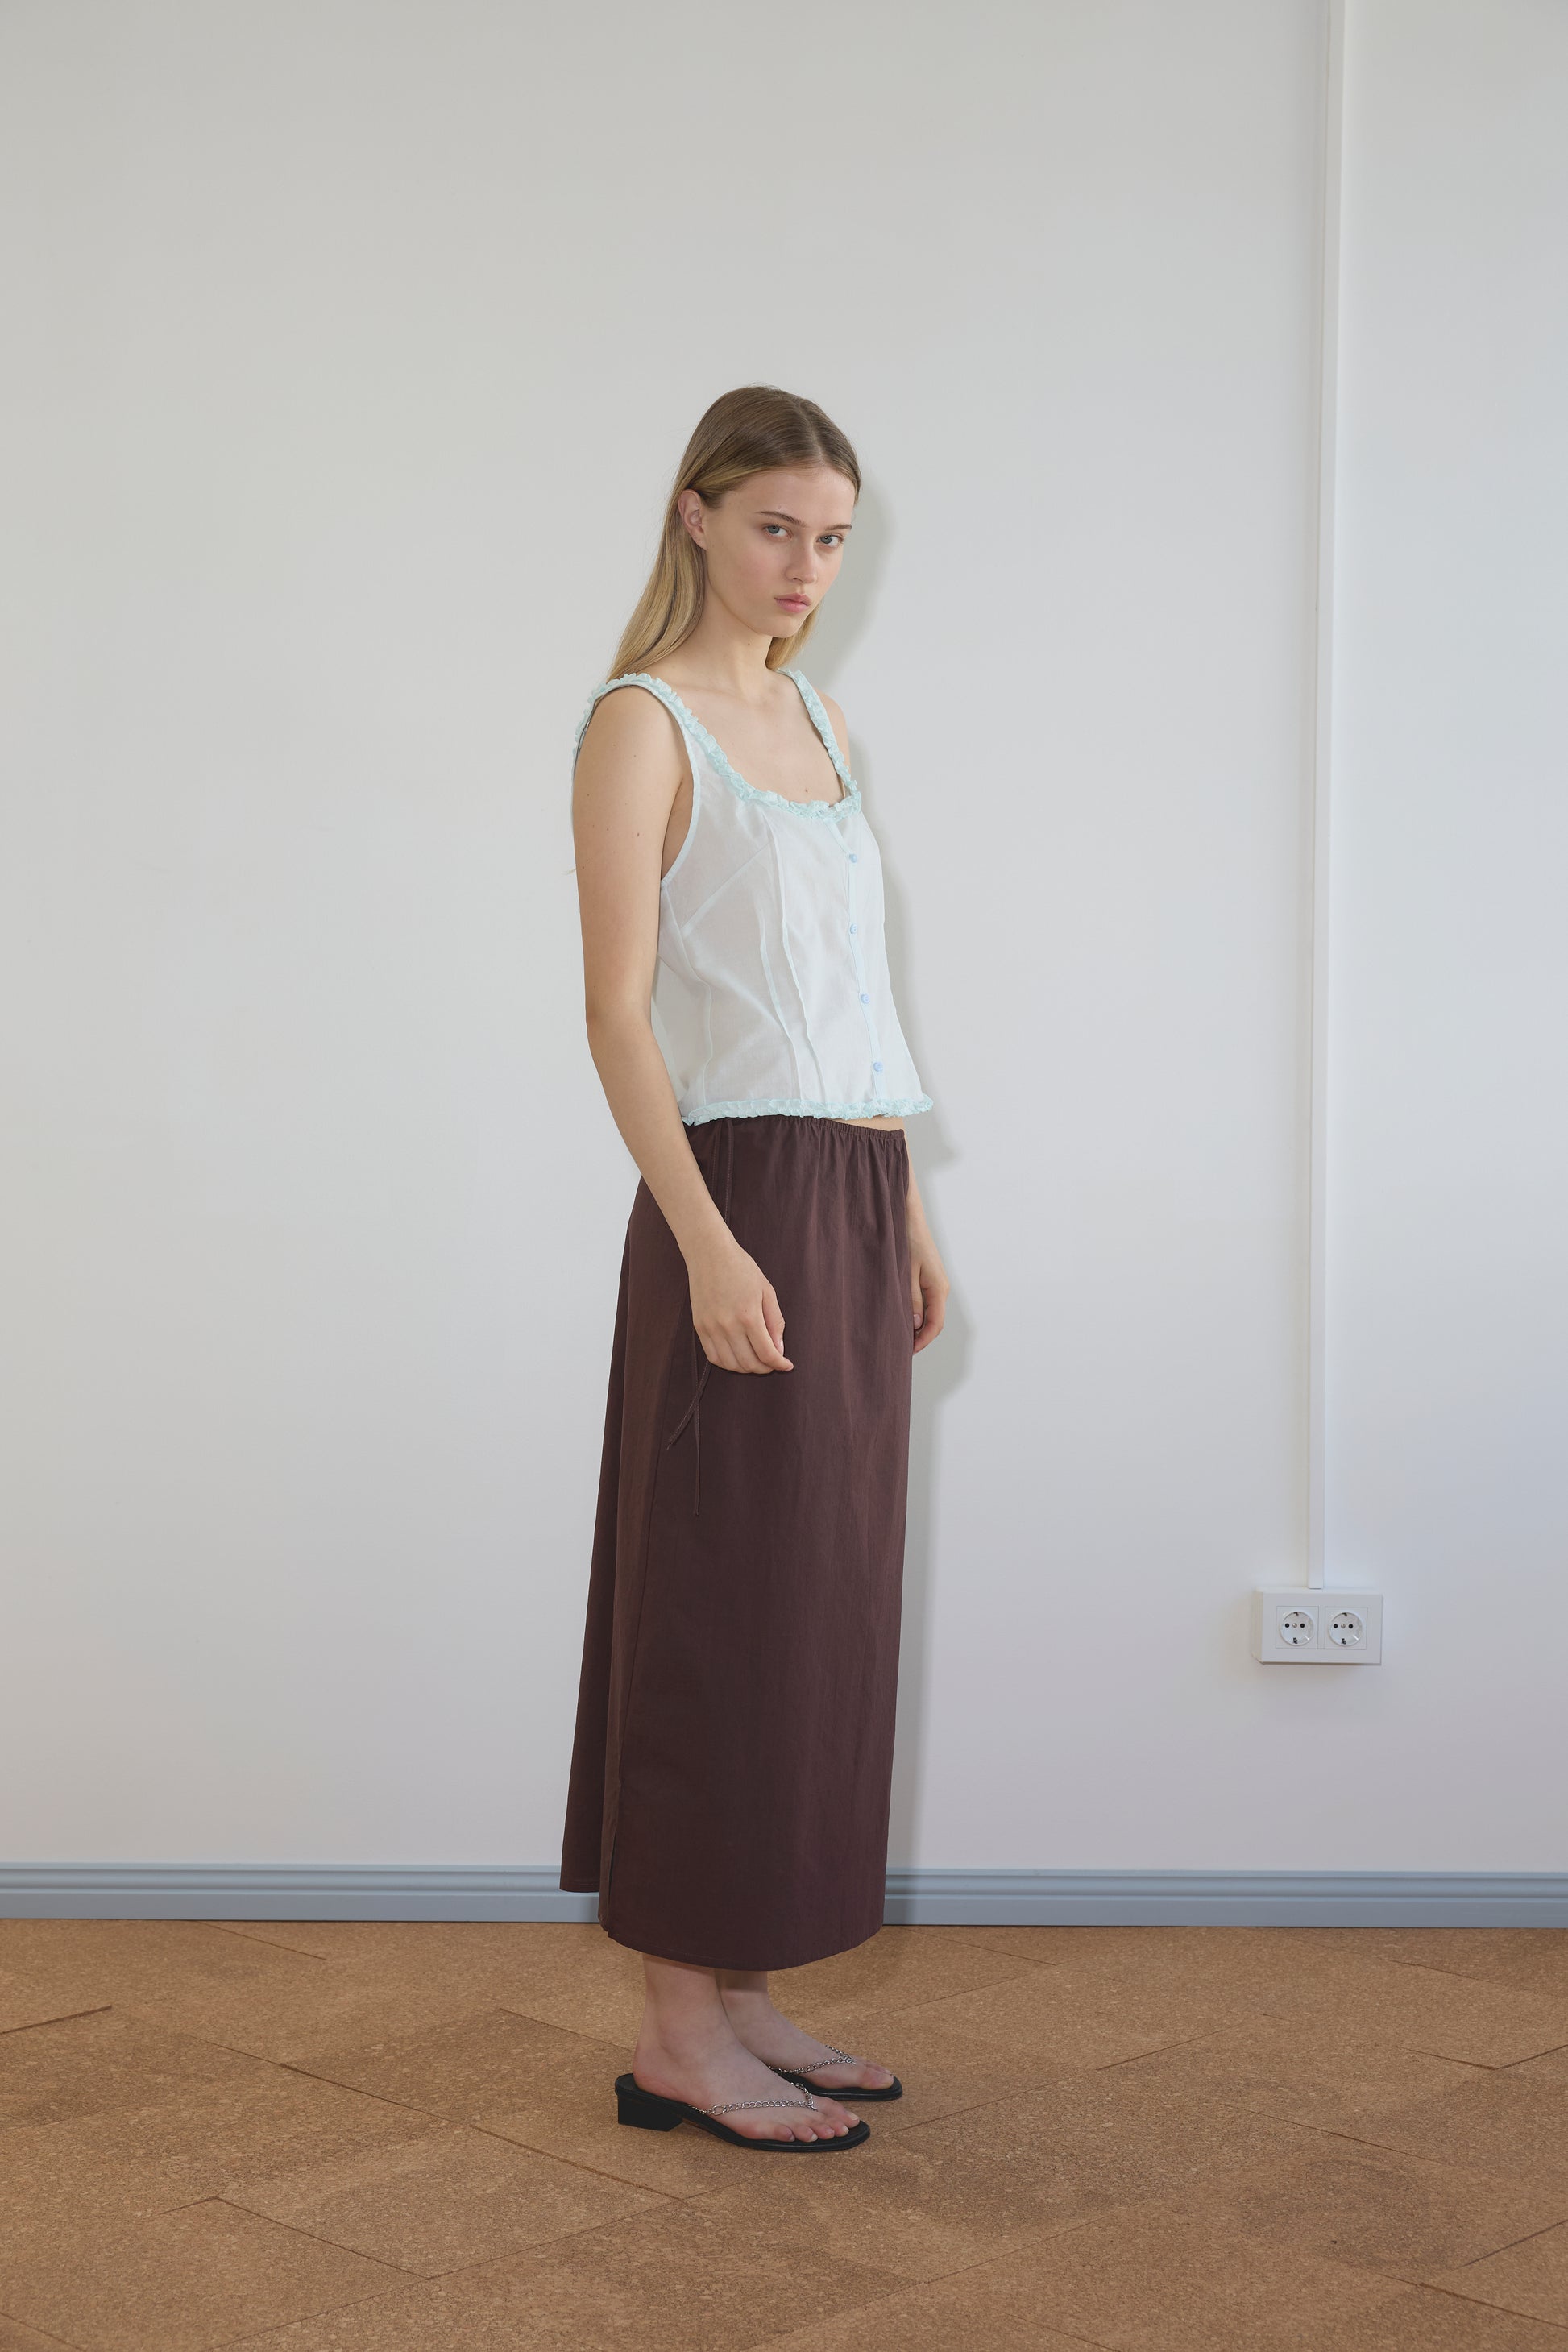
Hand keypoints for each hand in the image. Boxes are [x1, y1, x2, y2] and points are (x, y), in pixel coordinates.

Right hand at [685, 1232, 792, 1373]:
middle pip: (749, 1363)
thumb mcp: (767, 1291)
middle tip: (772, 1363)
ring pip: (730, 1364)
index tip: (786, 1365)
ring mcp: (711, 1328)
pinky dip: (728, 1363)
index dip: (779, 1364)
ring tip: (756, 1360)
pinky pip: (713, 1357)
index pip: (766, 1353)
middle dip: (765, 1368)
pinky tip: (737, 1356)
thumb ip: (775, 1322)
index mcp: (749, 1316)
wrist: (709, 1254)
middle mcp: (728, 1326)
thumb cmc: (742, 1268)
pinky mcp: (700, 1327)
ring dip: (746, 1368)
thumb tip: (778, 1349)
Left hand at [909, 1207, 949, 1354]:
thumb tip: (914, 1325)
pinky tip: (900, 1317)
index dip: (922, 1341)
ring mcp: (935, 1283)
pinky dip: (915, 1314)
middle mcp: (941, 1288)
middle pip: (933, 1322)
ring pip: (929, 1313)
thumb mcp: (904, 1272)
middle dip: (919, 1338)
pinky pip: (925, 1303)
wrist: (907, 1215)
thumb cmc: (905, 1239)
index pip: (935, 1324)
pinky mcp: (928, 1278)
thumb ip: (910, 1299)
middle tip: (899, 1350)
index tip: (907, 1352)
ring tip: (897, 1336)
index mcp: (938, 1288)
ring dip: (916, 1327)